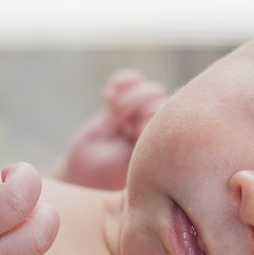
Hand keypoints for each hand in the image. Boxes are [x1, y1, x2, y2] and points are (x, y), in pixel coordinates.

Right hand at [56, 69, 167, 189]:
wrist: (82, 172)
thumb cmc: (105, 174)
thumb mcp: (127, 165)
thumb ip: (146, 144)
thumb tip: (155, 119)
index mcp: (166, 146)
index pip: (171, 117)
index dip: (148, 118)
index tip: (131, 134)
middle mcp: (159, 130)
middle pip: (161, 99)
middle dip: (137, 107)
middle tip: (121, 127)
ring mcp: (142, 115)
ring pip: (151, 89)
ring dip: (128, 98)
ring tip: (111, 119)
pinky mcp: (126, 104)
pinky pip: (132, 80)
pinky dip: (120, 82)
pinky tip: (107, 96)